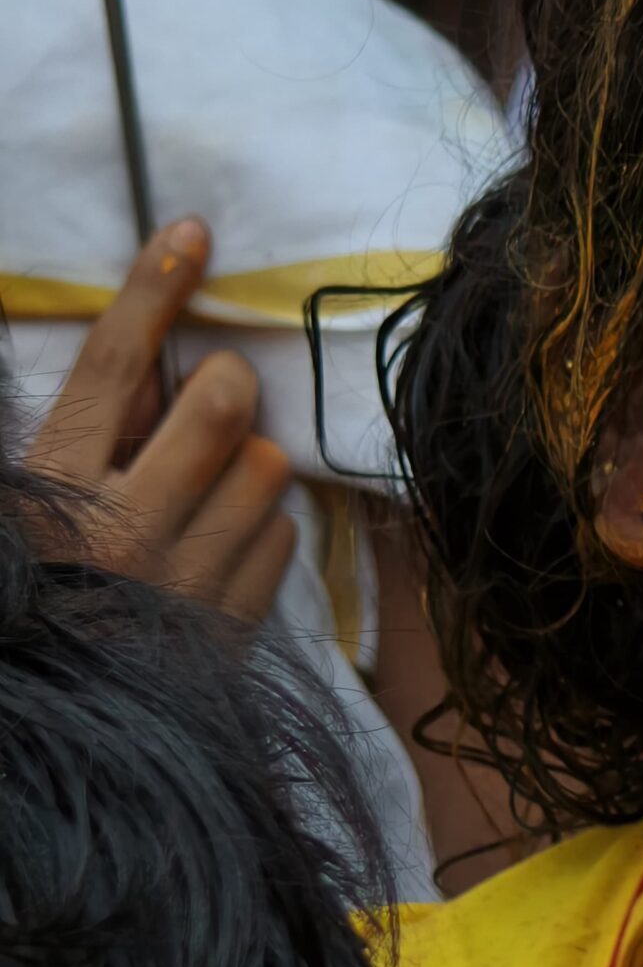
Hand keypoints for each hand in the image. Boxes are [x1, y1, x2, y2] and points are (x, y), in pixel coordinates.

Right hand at [22, 219, 298, 623]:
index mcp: (49, 490)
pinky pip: (283, 536)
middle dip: (226, 386)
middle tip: (211, 401)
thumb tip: (154, 358)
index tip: (189, 233)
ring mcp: (182, 583)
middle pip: (222, 406)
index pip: (110, 367)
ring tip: (201, 496)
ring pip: (268, 467)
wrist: (55, 733)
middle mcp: (118, 533)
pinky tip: (216, 550)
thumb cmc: (45, 590)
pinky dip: (259, 530)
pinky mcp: (230, 628)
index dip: (151, 291)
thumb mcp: (35, 498)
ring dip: (245, 466)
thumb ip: (93, 429)